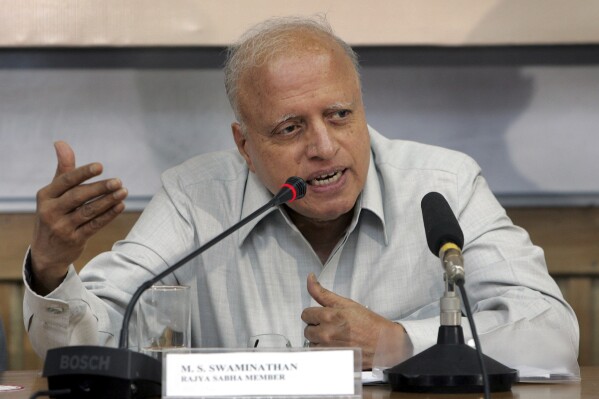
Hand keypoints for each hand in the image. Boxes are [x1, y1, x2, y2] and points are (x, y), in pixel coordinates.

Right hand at [30, 141, 127, 293]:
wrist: (46, 252)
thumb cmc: (54, 214)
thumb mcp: (53, 193)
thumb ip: (63, 170)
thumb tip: (61, 142)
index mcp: (45, 196)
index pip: (66, 181)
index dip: (83, 173)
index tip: (100, 166)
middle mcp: (51, 211)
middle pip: (79, 197)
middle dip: (100, 188)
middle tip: (118, 181)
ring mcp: (62, 227)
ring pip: (89, 211)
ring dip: (108, 201)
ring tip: (123, 191)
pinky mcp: (74, 239)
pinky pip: (95, 225)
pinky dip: (109, 215)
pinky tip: (120, 206)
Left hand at [301, 273, 409, 368]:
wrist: (385, 344)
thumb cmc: (368, 323)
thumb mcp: (346, 303)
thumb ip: (323, 293)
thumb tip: (310, 277)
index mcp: (329, 316)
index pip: (306, 314)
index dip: (315, 314)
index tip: (323, 316)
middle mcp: (327, 333)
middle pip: (307, 330)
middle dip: (317, 328)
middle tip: (332, 327)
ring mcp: (329, 349)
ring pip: (312, 344)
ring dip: (320, 341)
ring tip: (336, 338)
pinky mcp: (333, 361)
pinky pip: (320, 356)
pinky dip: (326, 352)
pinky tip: (337, 348)